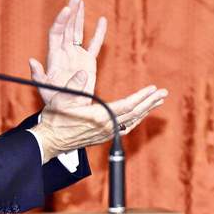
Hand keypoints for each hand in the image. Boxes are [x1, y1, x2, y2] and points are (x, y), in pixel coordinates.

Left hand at [29, 0, 105, 104]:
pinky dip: (98, 33)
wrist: (68, 111)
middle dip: (71, 12)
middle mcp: (64, 53)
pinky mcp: (88, 62)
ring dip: (80, 17)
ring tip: (81, 0)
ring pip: (78, 32)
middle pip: (67, 27)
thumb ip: (38, 76)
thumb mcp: (42, 89)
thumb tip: (33, 61)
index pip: (57, 33)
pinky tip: (102, 20)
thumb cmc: (55, 102)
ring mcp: (76, 56)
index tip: (67, 9)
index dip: (61, 21)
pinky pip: (94, 45)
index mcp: (54, 57)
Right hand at [31, 76, 168, 160]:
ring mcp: (106, 133)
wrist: (49, 140)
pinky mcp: (104, 136)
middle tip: (164, 94)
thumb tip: (83, 72)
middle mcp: (106, 127)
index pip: (127, 106)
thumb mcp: (61, 98)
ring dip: (146, 110)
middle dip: (150, 103)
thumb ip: (75, 85)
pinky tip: (140, 114)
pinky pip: (126, 127)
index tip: (154, 89)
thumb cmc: (54, 118)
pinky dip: (136, 119)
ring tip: (157, 101)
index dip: (142, 97)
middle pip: (134, 114)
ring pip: (132, 121)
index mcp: (99, 117)